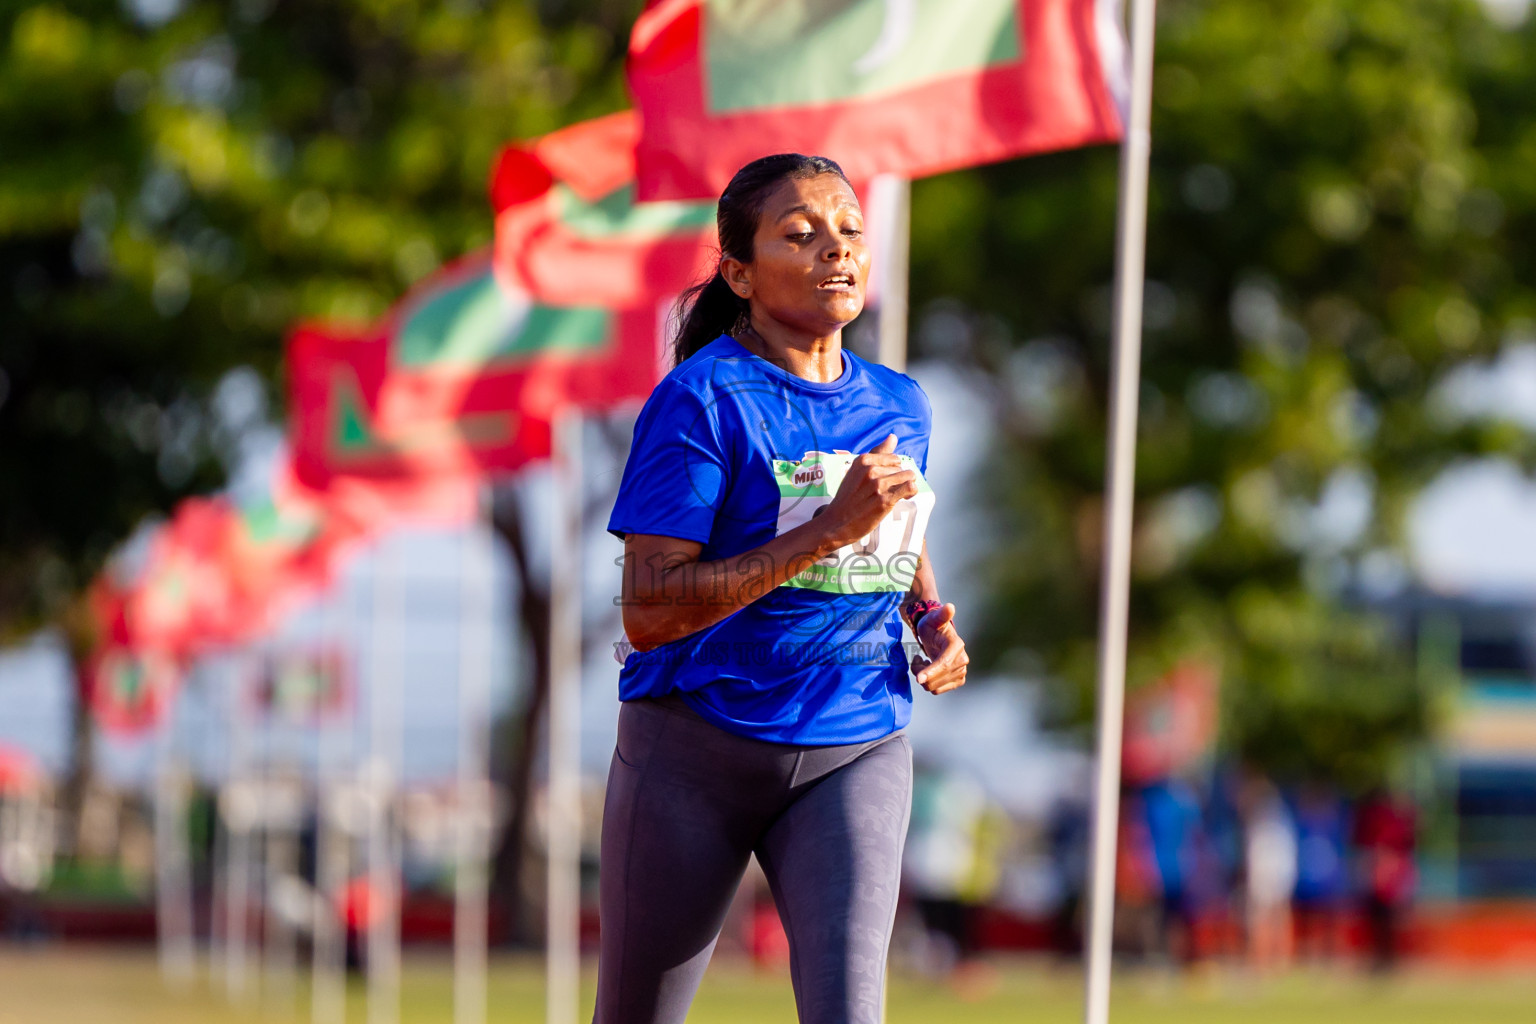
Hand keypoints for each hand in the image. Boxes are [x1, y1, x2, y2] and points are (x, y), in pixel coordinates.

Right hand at [819, 433, 917, 550]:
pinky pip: (910, 487)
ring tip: (897, 495)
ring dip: (906, 486)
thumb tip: (893, 436)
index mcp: (863, 460)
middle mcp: (870, 469)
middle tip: (889, 491)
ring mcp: (877, 484)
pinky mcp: (884, 500)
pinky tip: (904, 498)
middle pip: (901, 468)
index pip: (893, 458)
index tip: (888, 480)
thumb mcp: (857, 471)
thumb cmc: (847, 498)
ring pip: (908, 476)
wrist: (835, 523)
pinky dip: (911, 492)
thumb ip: (877, 453)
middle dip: (899, 479)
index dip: (894, 470)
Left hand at [910, 602, 967, 694]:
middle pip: (936, 679)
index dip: (931, 672)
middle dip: (921, 672)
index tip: (918, 679)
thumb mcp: (934, 618)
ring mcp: (961, 672)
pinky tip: (928, 670)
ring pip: (934, 687)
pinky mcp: (957, 681)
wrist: (936, 635)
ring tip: (922, 663)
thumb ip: (941, 614)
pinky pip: (937, 690)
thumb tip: (950, 607)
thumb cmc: (933, 625)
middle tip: (917, 659)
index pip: (944, 663)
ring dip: (924, 678)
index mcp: (957, 646)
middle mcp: (962, 661)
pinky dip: (929, 682)